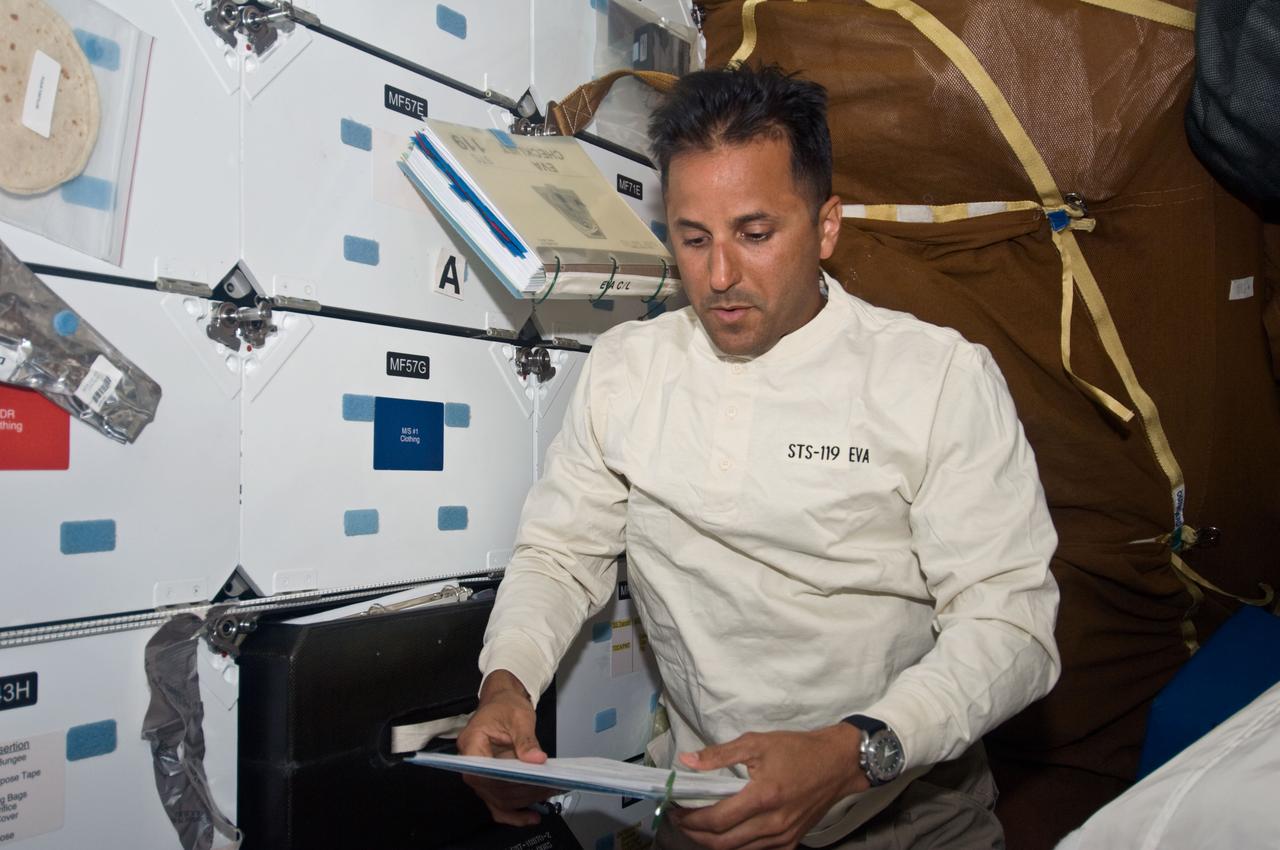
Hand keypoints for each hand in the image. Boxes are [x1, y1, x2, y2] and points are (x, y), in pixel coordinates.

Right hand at [455, 670, 552, 826]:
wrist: (502, 702)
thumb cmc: (505, 706)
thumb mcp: (519, 717)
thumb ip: (526, 740)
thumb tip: (536, 760)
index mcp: (471, 743)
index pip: (483, 772)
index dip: (505, 781)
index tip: (530, 781)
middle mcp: (471, 764)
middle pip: (493, 790)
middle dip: (522, 792)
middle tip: (548, 787)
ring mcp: (480, 775)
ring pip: (498, 800)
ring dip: (524, 802)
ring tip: (547, 794)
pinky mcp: (491, 781)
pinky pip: (498, 803)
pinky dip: (514, 814)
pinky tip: (532, 816)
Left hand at [670, 725, 868, 849]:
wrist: (837, 764)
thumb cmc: (797, 750)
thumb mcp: (757, 742)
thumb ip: (720, 754)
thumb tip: (687, 761)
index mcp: (762, 797)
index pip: (715, 820)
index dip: (690, 819)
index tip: (675, 809)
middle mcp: (772, 824)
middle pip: (722, 843)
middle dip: (695, 834)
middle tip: (680, 819)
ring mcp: (783, 837)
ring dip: (713, 842)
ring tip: (698, 826)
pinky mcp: (791, 842)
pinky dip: (736, 846)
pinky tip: (726, 832)